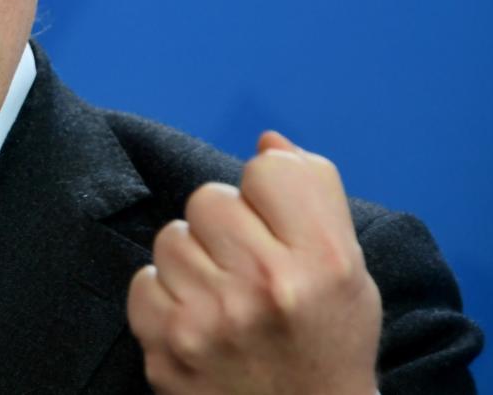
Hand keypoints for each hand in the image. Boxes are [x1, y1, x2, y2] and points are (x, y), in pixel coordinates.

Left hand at [127, 131, 381, 394]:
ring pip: (171, 236)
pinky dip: (165, 297)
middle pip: (209, 197)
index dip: (268, 191)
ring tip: (224, 295)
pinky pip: (143, 281)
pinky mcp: (168, 349)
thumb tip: (267, 141)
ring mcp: (211, 320)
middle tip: (248, 265)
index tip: (277, 223)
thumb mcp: (349, 267)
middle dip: (226, 225)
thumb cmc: (328, 342)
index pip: (268, 169)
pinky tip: (198, 318)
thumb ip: (314, 193)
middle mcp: (267, 287)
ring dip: (193, 259)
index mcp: (322, 261)